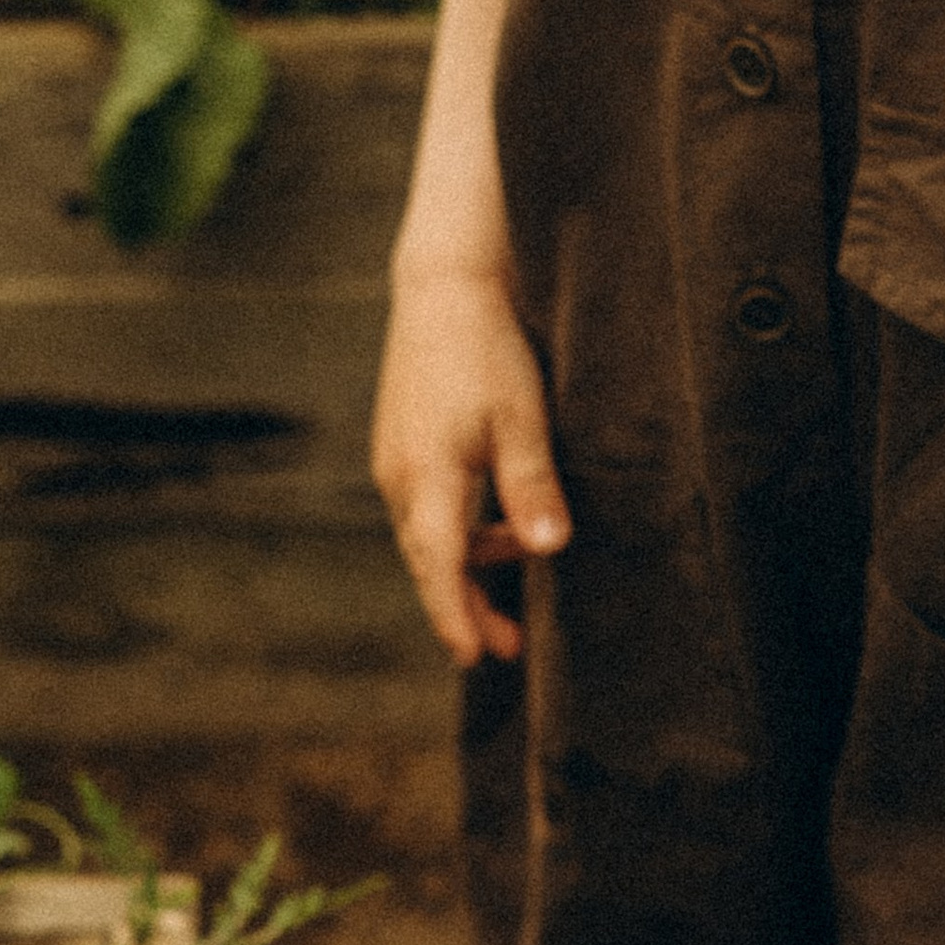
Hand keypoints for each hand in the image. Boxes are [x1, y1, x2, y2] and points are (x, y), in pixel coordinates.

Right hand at [371, 266, 567, 664]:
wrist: (443, 287)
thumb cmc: (486, 349)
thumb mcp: (522, 419)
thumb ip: (532, 487)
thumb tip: (548, 549)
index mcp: (426, 476)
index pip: (437, 565)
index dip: (454, 615)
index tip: (472, 657)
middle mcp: (400, 476)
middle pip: (429, 563)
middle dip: (464, 609)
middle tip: (506, 648)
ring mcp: (396, 462)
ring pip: (428, 539)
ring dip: (467, 573)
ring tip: (510, 607)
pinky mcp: (403, 448)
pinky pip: (428, 512)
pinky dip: (460, 538)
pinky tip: (500, 537)